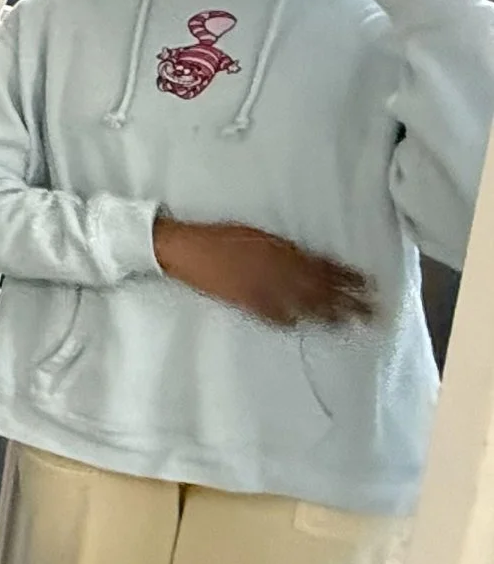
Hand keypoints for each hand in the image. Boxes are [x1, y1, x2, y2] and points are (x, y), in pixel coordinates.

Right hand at [153, 218, 372, 326]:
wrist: (189, 251)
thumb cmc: (225, 235)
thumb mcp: (264, 236)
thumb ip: (290, 251)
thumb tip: (315, 261)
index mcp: (286, 255)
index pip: (328, 269)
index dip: (351, 279)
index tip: (372, 286)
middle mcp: (281, 276)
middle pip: (323, 292)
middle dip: (350, 303)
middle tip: (374, 314)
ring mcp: (265, 293)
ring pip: (304, 308)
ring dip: (329, 317)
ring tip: (349, 325)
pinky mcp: (248, 304)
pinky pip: (275, 317)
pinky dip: (291, 322)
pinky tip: (303, 327)